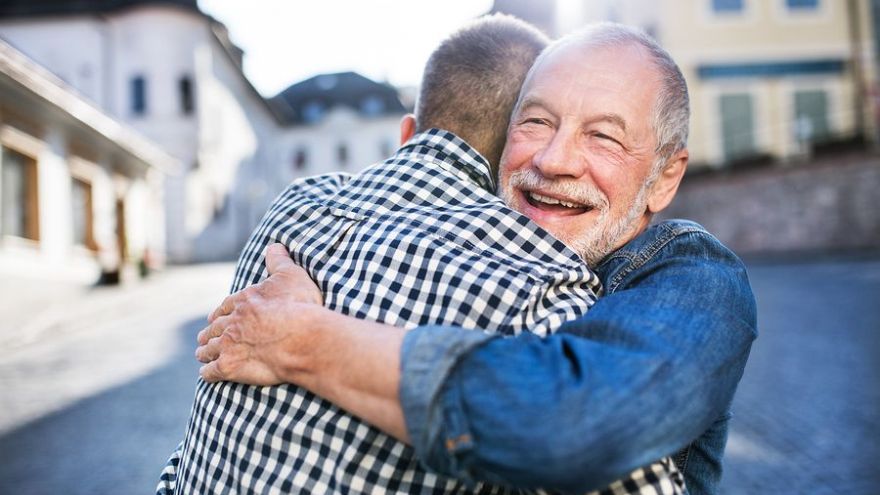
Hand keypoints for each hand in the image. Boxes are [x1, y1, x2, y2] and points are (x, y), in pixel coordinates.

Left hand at [195, 243, 324, 384]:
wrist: (302, 338)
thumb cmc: (300, 306)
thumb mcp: (291, 275)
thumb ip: (279, 260)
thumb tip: (274, 245)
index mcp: (243, 300)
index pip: (225, 306)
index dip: (220, 313)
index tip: (215, 317)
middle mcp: (231, 322)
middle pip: (214, 328)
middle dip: (209, 333)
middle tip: (204, 338)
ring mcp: (228, 345)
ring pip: (209, 349)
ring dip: (204, 352)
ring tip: (202, 354)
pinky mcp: (229, 367)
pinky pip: (211, 371)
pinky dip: (207, 372)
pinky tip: (207, 374)